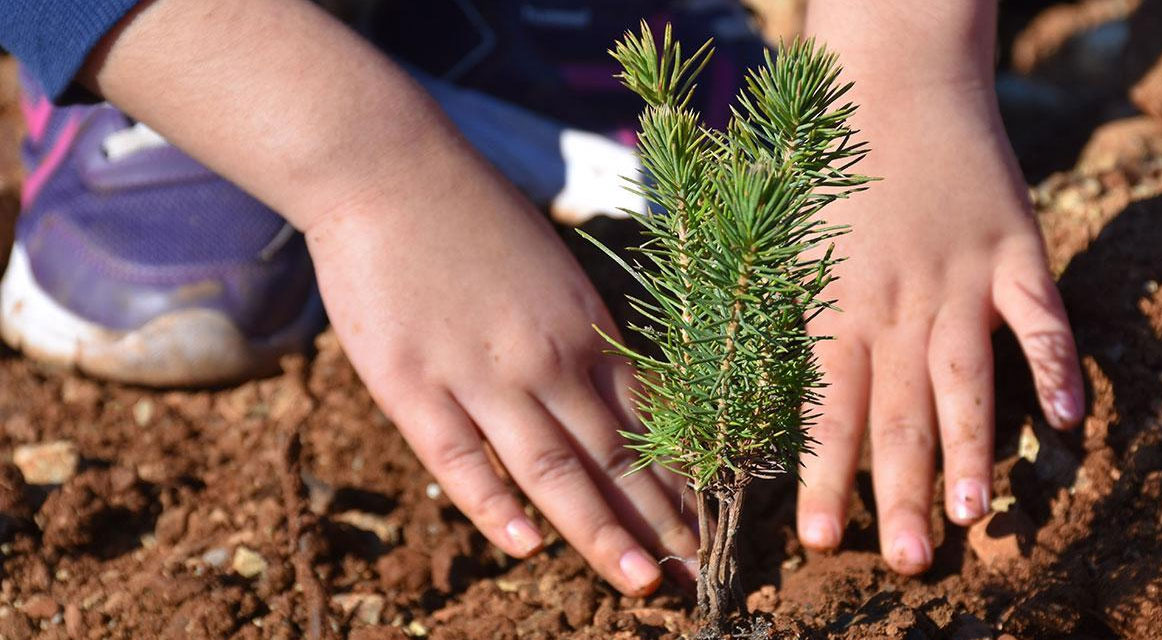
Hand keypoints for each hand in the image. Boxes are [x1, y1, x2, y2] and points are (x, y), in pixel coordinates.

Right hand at [305, 163, 697, 595]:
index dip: (680, 479)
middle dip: (661, 523)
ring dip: (602, 531)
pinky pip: (461, 458)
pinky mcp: (414, 385)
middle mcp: (546, 358)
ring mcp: (480, 374)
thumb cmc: (473, 214)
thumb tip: (612, 390)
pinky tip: (527, 545)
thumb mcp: (551, 269)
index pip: (647, 421)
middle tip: (701, 578)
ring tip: (644, 583)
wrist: (388, 169)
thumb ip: (580, 334)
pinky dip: (495, 504)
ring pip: (554, 469)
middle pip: (614, 456)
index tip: (711, 525)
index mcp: (584, 328)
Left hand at [794, 80, 1084, 573]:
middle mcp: (896, 305)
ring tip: (976, 516)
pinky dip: (1058, 364)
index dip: (822, 476)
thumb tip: (767, 399)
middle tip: (907, 560)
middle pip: (898, 413)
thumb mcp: (784, 243)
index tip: (821, 539)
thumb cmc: (822, 167)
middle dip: (899, 493)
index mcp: (833, 306)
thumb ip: (784, 319)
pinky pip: (1041, 317)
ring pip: (966, 379)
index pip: (826, 408)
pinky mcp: (1014, 251)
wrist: (891, 80)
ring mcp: (961, 280)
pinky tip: (1069, 419)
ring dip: (973, 449)